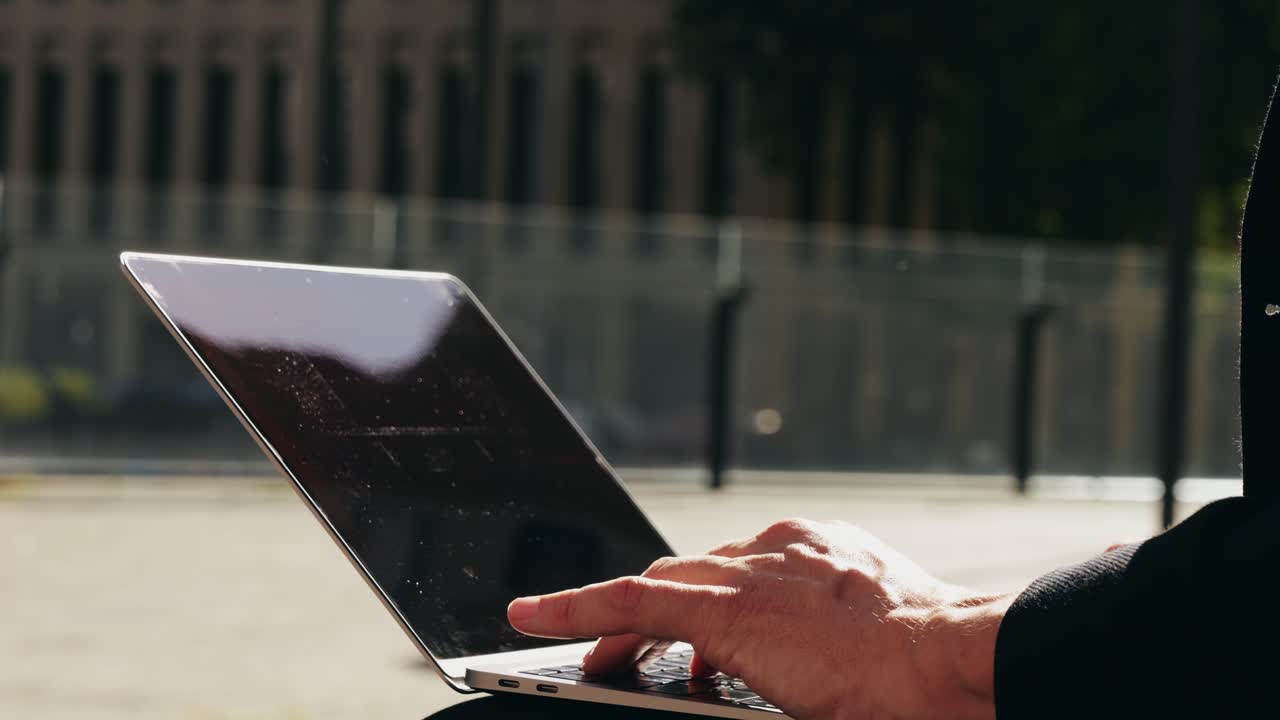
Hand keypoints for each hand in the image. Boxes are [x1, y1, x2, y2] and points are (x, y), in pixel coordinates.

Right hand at [507, 518, 1014, 719]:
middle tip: (604, 662)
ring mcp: (788, 546)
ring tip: (688, 660)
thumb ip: (712, 672)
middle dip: (627, 625)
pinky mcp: (821, 538)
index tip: (525, 614)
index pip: (633, 602)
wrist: (954, 662)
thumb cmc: (878, 705)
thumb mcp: (776, 707)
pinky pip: (760, 553)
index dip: (573, 611)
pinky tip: (754, 619)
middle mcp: (755, 565)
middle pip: (664, 585)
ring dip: (690, 610)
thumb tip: (684, 670)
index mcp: (736, 610)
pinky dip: (742, 585)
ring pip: (711, 567)